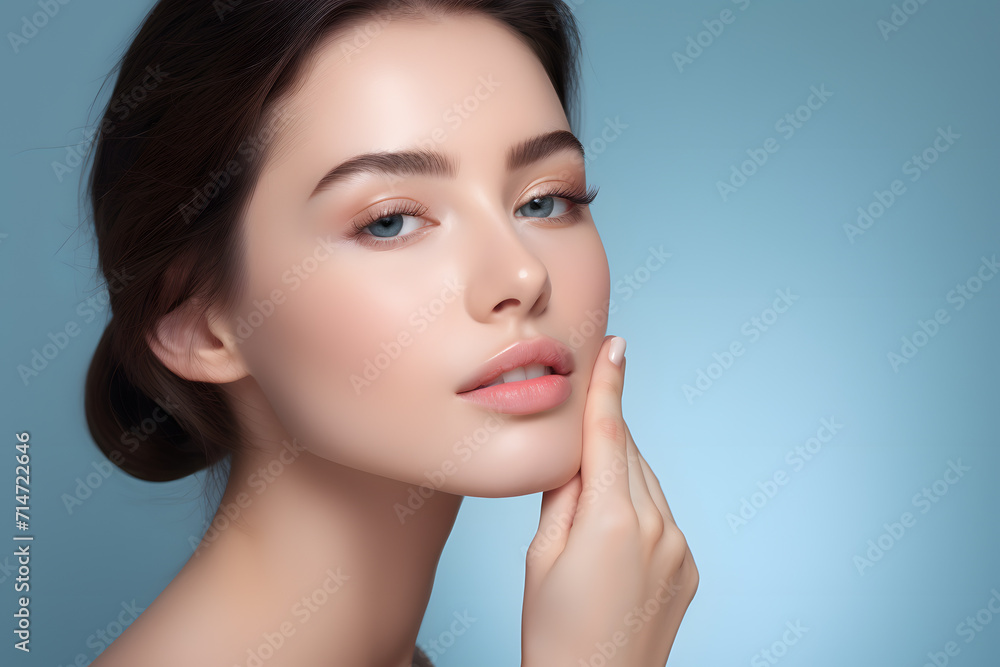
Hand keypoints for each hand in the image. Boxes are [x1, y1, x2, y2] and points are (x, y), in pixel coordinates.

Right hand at [521, 335, 697, 666]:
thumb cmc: (555, 630)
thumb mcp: (541, 555)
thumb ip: (562, 496)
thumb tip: (575, 457)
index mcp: (612, 518)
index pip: (608, 434)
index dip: (609, 385)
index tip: (616, 346)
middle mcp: (657, 526)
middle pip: (628, 454)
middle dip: (606, 433)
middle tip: (581, 418)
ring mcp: (679, 547)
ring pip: (646, 482)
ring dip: (620, 474)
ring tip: (588, 505)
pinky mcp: (689, 565)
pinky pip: (662, 515)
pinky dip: (638, 508)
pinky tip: (613, 536)